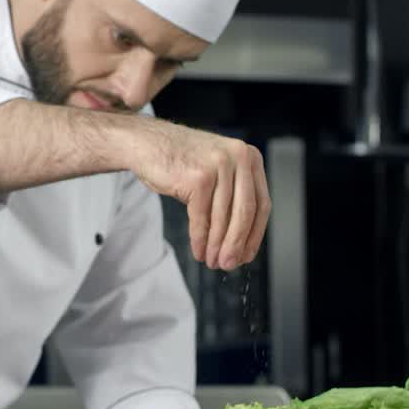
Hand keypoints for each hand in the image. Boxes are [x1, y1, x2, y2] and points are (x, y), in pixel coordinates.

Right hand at [128, 119, 269, 269]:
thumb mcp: (218, 172)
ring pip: (223, 218)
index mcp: (250, 157)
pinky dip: (200, 239)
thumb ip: (233, 196)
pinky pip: (202, 218)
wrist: (147, 144)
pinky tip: (198, 250)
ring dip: (217, 246)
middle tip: (229, 264)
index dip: (254, 234)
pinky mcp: (198, 178)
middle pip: (246, 212)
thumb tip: (241, 242)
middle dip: (237, 244)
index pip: (261, 203)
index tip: (246, 254)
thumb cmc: (181, 161)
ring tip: (211, 261)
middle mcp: (239, 157)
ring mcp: (219, 165)